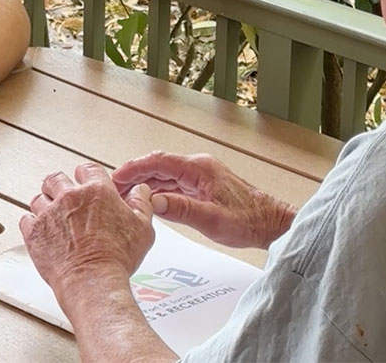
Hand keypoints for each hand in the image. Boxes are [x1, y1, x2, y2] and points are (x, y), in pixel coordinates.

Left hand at [20, 162, 154, 297]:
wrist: (92, 280)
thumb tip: (140, 191)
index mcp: (97, 191)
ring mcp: (49, 213)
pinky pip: (26, 219)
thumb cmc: (117, 257)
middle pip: (56, 178)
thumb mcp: (143, 228)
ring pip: (39, 198)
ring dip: (45, 204)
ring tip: (52, 215)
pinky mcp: (34, 232)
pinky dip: (31, 223)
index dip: (86, 175)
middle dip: (59, 185)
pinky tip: (40, 230)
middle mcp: (70, 197)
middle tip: (63, 196)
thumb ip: (141, 204)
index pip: (87, 169)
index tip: (85, 181)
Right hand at [112, 152, 295, 248]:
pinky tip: (146, 201)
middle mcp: (198, 167)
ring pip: (164, 176)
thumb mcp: (212, 220)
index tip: (116, 176)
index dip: (134, 168)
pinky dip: (157, 191)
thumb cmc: (249, 220)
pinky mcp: (201, 187)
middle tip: (114, 189)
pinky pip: (173, 185)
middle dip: (134, 176)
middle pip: (158, 166)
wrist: (271, 223)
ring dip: (144, 185)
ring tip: (124, 196)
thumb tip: (152, 202)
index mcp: (199, 168)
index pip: (158, 162)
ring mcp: (199, 176)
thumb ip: (181, 209)